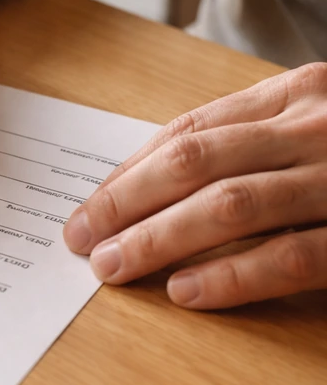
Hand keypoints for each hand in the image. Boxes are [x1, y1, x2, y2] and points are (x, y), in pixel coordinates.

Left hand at [64, 63, 326, 308]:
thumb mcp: (316, 126)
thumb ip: (254, 142)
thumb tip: (151, 186)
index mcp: (297, 93)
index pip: (189, 131)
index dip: (129, 173)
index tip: (88, 208)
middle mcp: (315, 127)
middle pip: (195, 163)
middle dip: (125, 203)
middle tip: (81, 239)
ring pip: (230, 205)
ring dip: (159, 239)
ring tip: (112, 266)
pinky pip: (290, 257)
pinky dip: (231, 275)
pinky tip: (183, 291)